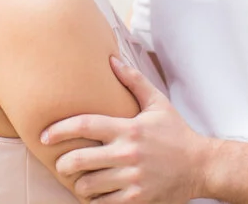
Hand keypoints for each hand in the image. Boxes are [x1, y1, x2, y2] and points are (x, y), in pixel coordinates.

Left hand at [41, 56, 212, 202]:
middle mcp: (128, 153)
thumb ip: (133, 81)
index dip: (60, 129)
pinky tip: (95, 194)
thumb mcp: (158, 104)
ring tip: (79, 180)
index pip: (85, 125)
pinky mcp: (138, 198)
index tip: (44, 134)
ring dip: (78, 184)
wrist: (203, 166)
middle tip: (60, 164)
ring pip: (89, 185)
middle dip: (63, 163)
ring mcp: (132, 178)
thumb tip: (111, 59)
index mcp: (129, 128)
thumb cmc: (177, 133)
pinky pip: (104, 203)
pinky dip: (95, 200)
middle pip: (80, 159)